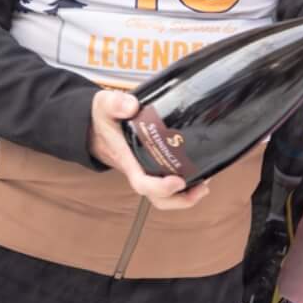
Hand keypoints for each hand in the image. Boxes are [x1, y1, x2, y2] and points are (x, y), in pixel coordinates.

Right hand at [88, 89, 210, 209]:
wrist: (97, 127)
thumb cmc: (103, 118)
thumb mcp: (103, 105)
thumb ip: (115, 103)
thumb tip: (132, 106)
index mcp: (128, 160)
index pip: (142, 183)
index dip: (161, 187)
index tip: (178, 181)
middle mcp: (139, 170)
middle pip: (158, 198)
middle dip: (181, 199)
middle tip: (202, 188)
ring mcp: (147, 170)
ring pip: (166, 195)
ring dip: (186, 195)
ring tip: (206, 183)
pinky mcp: (154, 166)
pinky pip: (169, 183)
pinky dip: (186, 183)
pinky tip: (200, 170)